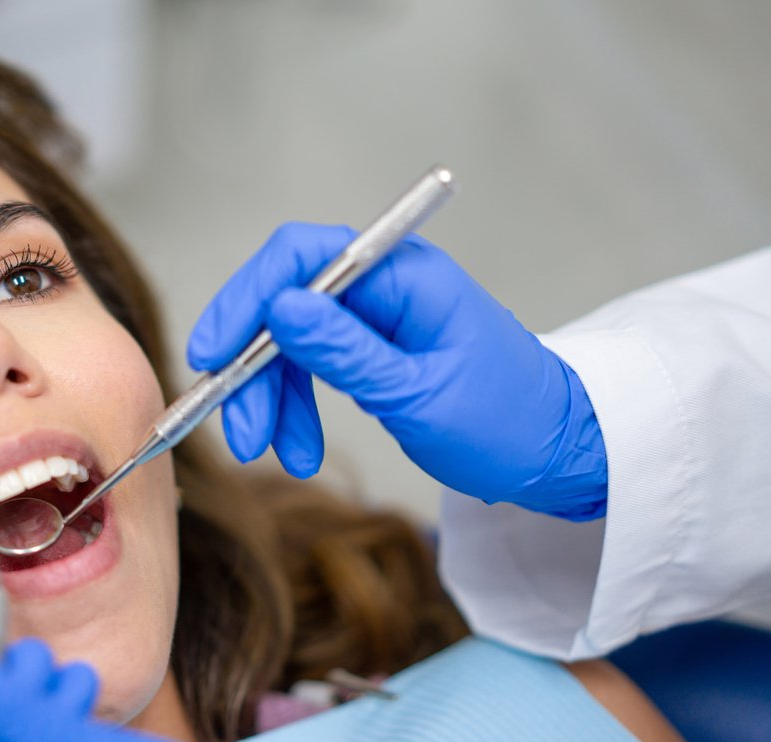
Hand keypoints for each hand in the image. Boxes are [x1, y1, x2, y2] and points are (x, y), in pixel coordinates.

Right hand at [187, 224, 605, 519]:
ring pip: (289, 342)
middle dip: (253, 369)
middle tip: (242, 433)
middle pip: (284, 304)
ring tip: (276, 455)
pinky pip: (310, 367)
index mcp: (404, 275)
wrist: (556, 453)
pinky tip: (297, 450)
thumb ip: (346, 351)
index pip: (301, 257)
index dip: (247, 300)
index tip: (214, 355)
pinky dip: (294, 408)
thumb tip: (281, 306)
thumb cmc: (507, 422)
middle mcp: (383, 284)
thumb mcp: (419, 394)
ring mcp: (374, 316)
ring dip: (270, 398)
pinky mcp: (369, 348)